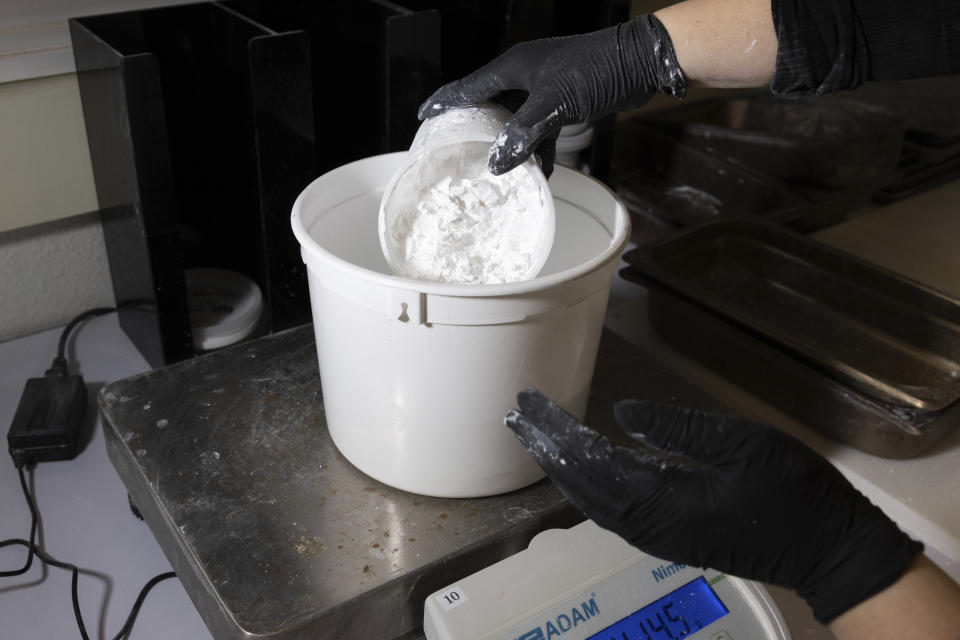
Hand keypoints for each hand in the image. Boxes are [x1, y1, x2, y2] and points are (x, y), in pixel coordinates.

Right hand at [417, 15, 685, 177]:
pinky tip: (539, 170)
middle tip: (457, 148)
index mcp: (513, 67)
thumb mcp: (554, 103)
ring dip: (509, 143)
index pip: (468, 86)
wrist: (639, 62)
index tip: (425, 116)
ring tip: (496, 168)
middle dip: (475, 126)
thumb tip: (497, 164)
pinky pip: (542, 127)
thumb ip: (523, 133)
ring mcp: (546, 86)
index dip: (445, 101)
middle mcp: (525, 74)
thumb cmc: (595, 70)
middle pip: (489, 103)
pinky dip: (538, 147)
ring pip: (516, 119)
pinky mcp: (566, 99)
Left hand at [504, 389, 921, 623]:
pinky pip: (612, 509)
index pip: (592, 464)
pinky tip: (580, 467)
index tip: (530, 407)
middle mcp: (650, 525)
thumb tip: (621, 413)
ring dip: (563, 466)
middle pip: (583, 485)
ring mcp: (659, 535)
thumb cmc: (791, 491)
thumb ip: (677, 429)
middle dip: (548, 448)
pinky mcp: (670, 535)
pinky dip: (587, 484)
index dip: (558, 434)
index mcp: (664, 502)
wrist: (828, 548)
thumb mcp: (740, 445)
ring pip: (593, 500)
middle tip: (519, 415)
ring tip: (538, 436)